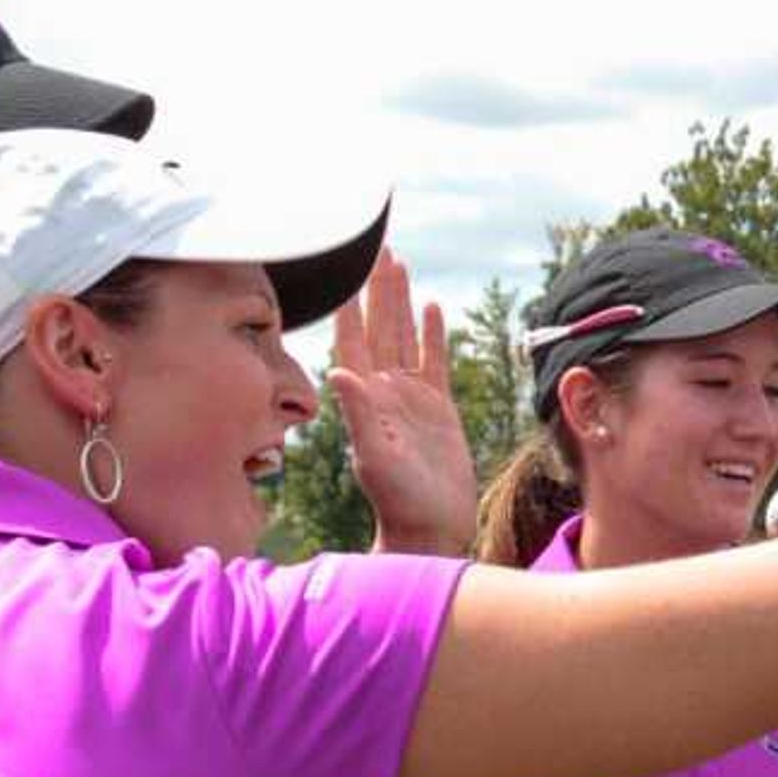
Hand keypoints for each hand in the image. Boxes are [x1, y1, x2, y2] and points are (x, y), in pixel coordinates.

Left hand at [323, 248, 479, 557]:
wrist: (429, 529)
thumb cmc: (397, 501)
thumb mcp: (375, 457)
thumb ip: (359, 414)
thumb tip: (339, 372)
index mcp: (365, 398)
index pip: (352, 341)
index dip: (349, 306)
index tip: (345, 268)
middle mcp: (384, 391)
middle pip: (379, 327)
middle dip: (377, 289)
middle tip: (377, 247)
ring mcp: (410, 398)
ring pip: (403, 336)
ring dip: (400, 301)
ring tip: (399, 265)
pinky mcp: (437, 408)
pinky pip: (434, 361)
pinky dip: (431, 334)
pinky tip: (431, 308)